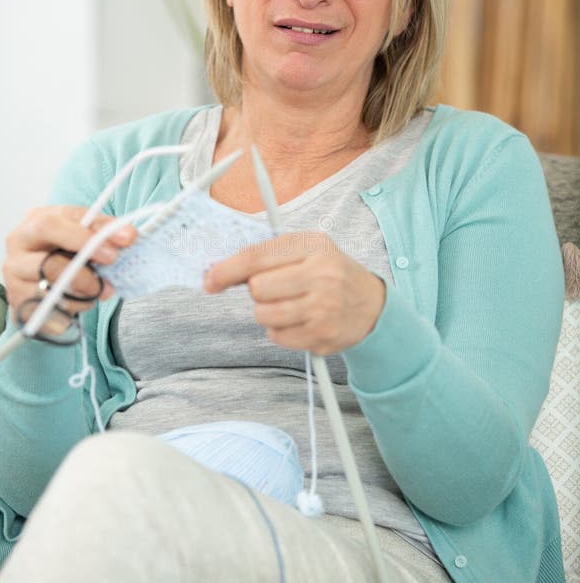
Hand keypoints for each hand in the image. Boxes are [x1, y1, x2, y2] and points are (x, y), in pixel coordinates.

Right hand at [3, 205, 136, 315]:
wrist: (49, 271)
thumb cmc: (68, 245)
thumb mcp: (85, 230)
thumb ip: (105, 230)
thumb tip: (128, 236)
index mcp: (34, 223)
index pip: (51, 227)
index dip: (84, 240)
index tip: (115, 251)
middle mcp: (18, 250)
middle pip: (48, 266)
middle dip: (85, 277)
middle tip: (107, 284)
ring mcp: (14, 279)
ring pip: (50, 294)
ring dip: (82, 297)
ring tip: (95, 292)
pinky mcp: (19, 305)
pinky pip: (50, 315)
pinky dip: (71, 312)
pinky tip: (78, 303)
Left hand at [203, 231, 385, 354]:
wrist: (372, 305)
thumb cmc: (331, 273)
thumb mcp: (308, 250)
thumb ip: (268, 255)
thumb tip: (218, 271)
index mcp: (314, 246)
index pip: (257, 257)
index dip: (226, 270)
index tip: (210, 280)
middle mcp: (322, 275)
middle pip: (257, 288)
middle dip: (258, 291)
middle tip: (277, 289)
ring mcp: (323, 307)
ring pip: (264, 315)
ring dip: (268, 312)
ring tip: (290, 305)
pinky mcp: (322, 335)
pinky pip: (277, 336)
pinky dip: (281, 331)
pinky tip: (301, 321)